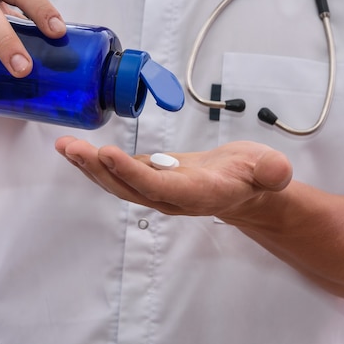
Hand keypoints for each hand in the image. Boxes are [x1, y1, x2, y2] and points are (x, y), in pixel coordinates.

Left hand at [55, 136, 292, 220]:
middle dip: (98, 169)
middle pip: (128, 188)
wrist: (243, 188)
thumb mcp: (269, 170)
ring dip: (90, 166)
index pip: (159, 187)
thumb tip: (277, 172)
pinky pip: (119, 173)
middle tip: (73, 148)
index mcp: (196, 194)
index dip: (132, 173)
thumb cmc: (254, 176)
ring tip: (66, 146)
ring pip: (117, 182)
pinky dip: (98, 162)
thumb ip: (270, 172)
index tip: (107, 153)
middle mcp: (170, 197)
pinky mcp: (150, 179)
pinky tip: (79, 149)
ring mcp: (157, 190)